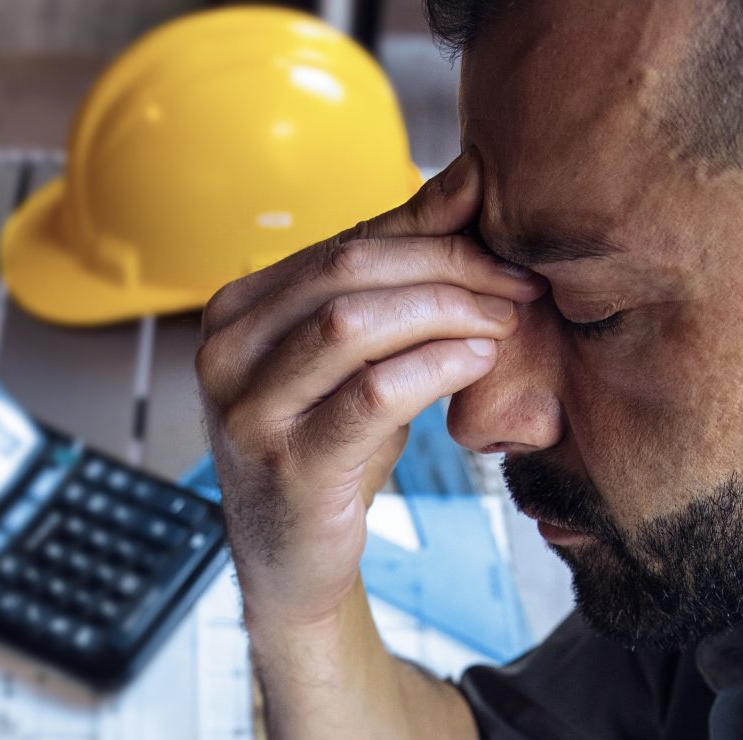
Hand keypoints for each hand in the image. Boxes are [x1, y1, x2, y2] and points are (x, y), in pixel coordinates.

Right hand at [196, 152, 543, 632]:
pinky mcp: (289, 466)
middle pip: (348, 273)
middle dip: (446, 268)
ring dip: (443, 312)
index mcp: (236, 310)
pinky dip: (433, 367)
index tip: (508, 249)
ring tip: (504, 321)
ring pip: (352, 323)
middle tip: (517, 283)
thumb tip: (467, 173)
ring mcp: (248, 411)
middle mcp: (225, 352)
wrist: (292, 564)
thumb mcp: (356, 354)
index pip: (346, 245)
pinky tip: (478, 362)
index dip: (435, 236)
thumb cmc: (328, 448)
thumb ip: (400, 270)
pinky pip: (370, 395)